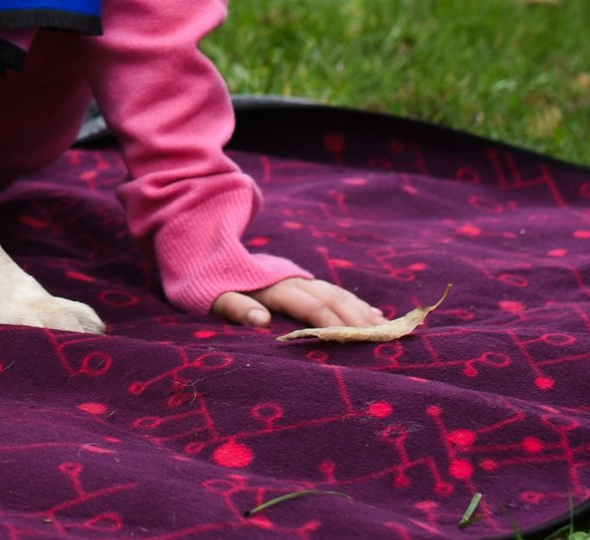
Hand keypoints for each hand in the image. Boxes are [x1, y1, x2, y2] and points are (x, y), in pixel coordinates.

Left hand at [211, 277, 385, 331]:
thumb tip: (262, 320)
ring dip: (362, 310)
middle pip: (333, 299)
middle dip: (360, 319)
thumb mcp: (212, 296)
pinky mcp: (297, 280)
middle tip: (386, 339)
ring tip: (386, 328)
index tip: (362, 340)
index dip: (338, 324)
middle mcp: (291, 281)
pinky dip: (354, 302)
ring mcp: (296, 279)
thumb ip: (236, 307)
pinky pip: (330, 291)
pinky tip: (372, 313)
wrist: (203, 248)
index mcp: (275, 288)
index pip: (314, 308)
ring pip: (336, 293)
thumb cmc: (205, 282)